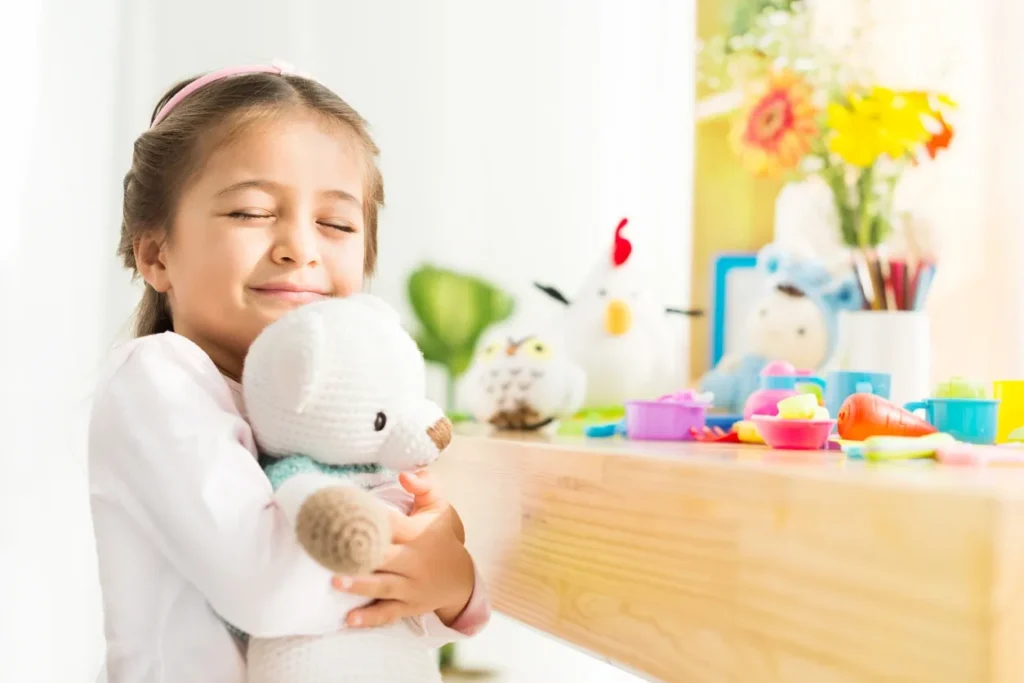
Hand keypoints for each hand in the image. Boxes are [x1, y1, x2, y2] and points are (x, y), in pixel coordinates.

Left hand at [332, 471, 474, 627]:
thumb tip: (404, 474)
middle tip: (331, 550)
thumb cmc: (441, 536)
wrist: (461, 579)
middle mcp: (415, 561)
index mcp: (418, 534)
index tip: (347, 512)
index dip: (372, 518)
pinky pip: (388, 613)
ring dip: (360, 585)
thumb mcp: (439, 507)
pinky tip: (349, 619)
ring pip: (384, 586)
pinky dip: (369, 618)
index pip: (393, 523)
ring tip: (335, 581)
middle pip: (385, 557)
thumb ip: (424, 486)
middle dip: (360, 555)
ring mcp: (412, 586)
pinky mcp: (409, 606)